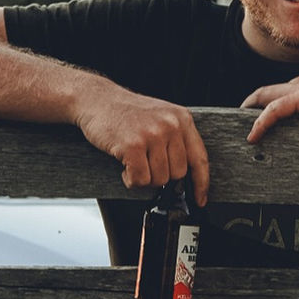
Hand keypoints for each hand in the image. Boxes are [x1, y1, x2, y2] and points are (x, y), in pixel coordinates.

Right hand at [74, 92, 209, 205]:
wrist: (97, 99)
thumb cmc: (127, 111)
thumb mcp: (161, 116)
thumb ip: (176, 140)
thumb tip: (186, 174)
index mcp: (182, 119)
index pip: (199, 158)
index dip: (201, 183)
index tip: (200, 199)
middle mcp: (171, 125)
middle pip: (178, 174)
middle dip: (160, 175)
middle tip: (145, 163)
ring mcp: (153, 135)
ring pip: (159, 179)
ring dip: (143, 177)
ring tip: (133, 160)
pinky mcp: (133, 145)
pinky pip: (140, 180)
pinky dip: (130, 179)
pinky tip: (124, 165)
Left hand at [241, 64, 298, 142]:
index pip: (284, 91)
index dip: (270, 102)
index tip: (262, 114)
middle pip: (268, 91)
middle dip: (252, 103)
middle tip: (241, 119)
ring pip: (264, 97)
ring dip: (250, 111)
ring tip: (243, 131)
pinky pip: (273, 111)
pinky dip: (260, 123)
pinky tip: (253, 137)